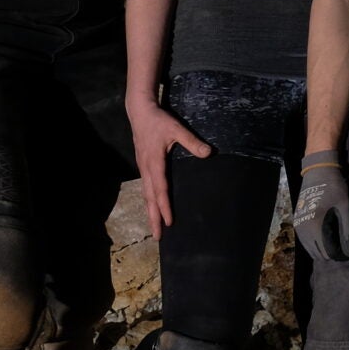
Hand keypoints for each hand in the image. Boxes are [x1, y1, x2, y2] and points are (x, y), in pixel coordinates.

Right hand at [128, 101, 213, 235]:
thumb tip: (209, 153)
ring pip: (145, 195)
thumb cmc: (159, 120)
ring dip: (150, 212)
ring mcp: (142, 168)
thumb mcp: (177, 129)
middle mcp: (146, 168)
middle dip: (154, 218)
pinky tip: (152, 208)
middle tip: (158, 237)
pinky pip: (145, 188)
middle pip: (149, 198)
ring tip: (154, 228)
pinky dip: (148, 202)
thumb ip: (192, 141)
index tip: (169, 221)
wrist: (140, 112)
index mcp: (154, 162)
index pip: (160, 189)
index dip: (165, 206)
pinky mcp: (142, 166)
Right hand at [293, 150, 348, 261]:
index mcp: (315, 227)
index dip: (343, 254)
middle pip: (320, 256)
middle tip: (346, 243)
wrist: (318, 172)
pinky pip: (307, 244)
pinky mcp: (297, 225)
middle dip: (334, 253)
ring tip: (338, 239)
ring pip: (312, 252)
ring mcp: (299, 229)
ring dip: (325, 250)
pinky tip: (328, 234)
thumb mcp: (347, 207)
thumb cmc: (336, 188)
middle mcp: (304, 231)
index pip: (329, 254)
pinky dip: (317, 244)